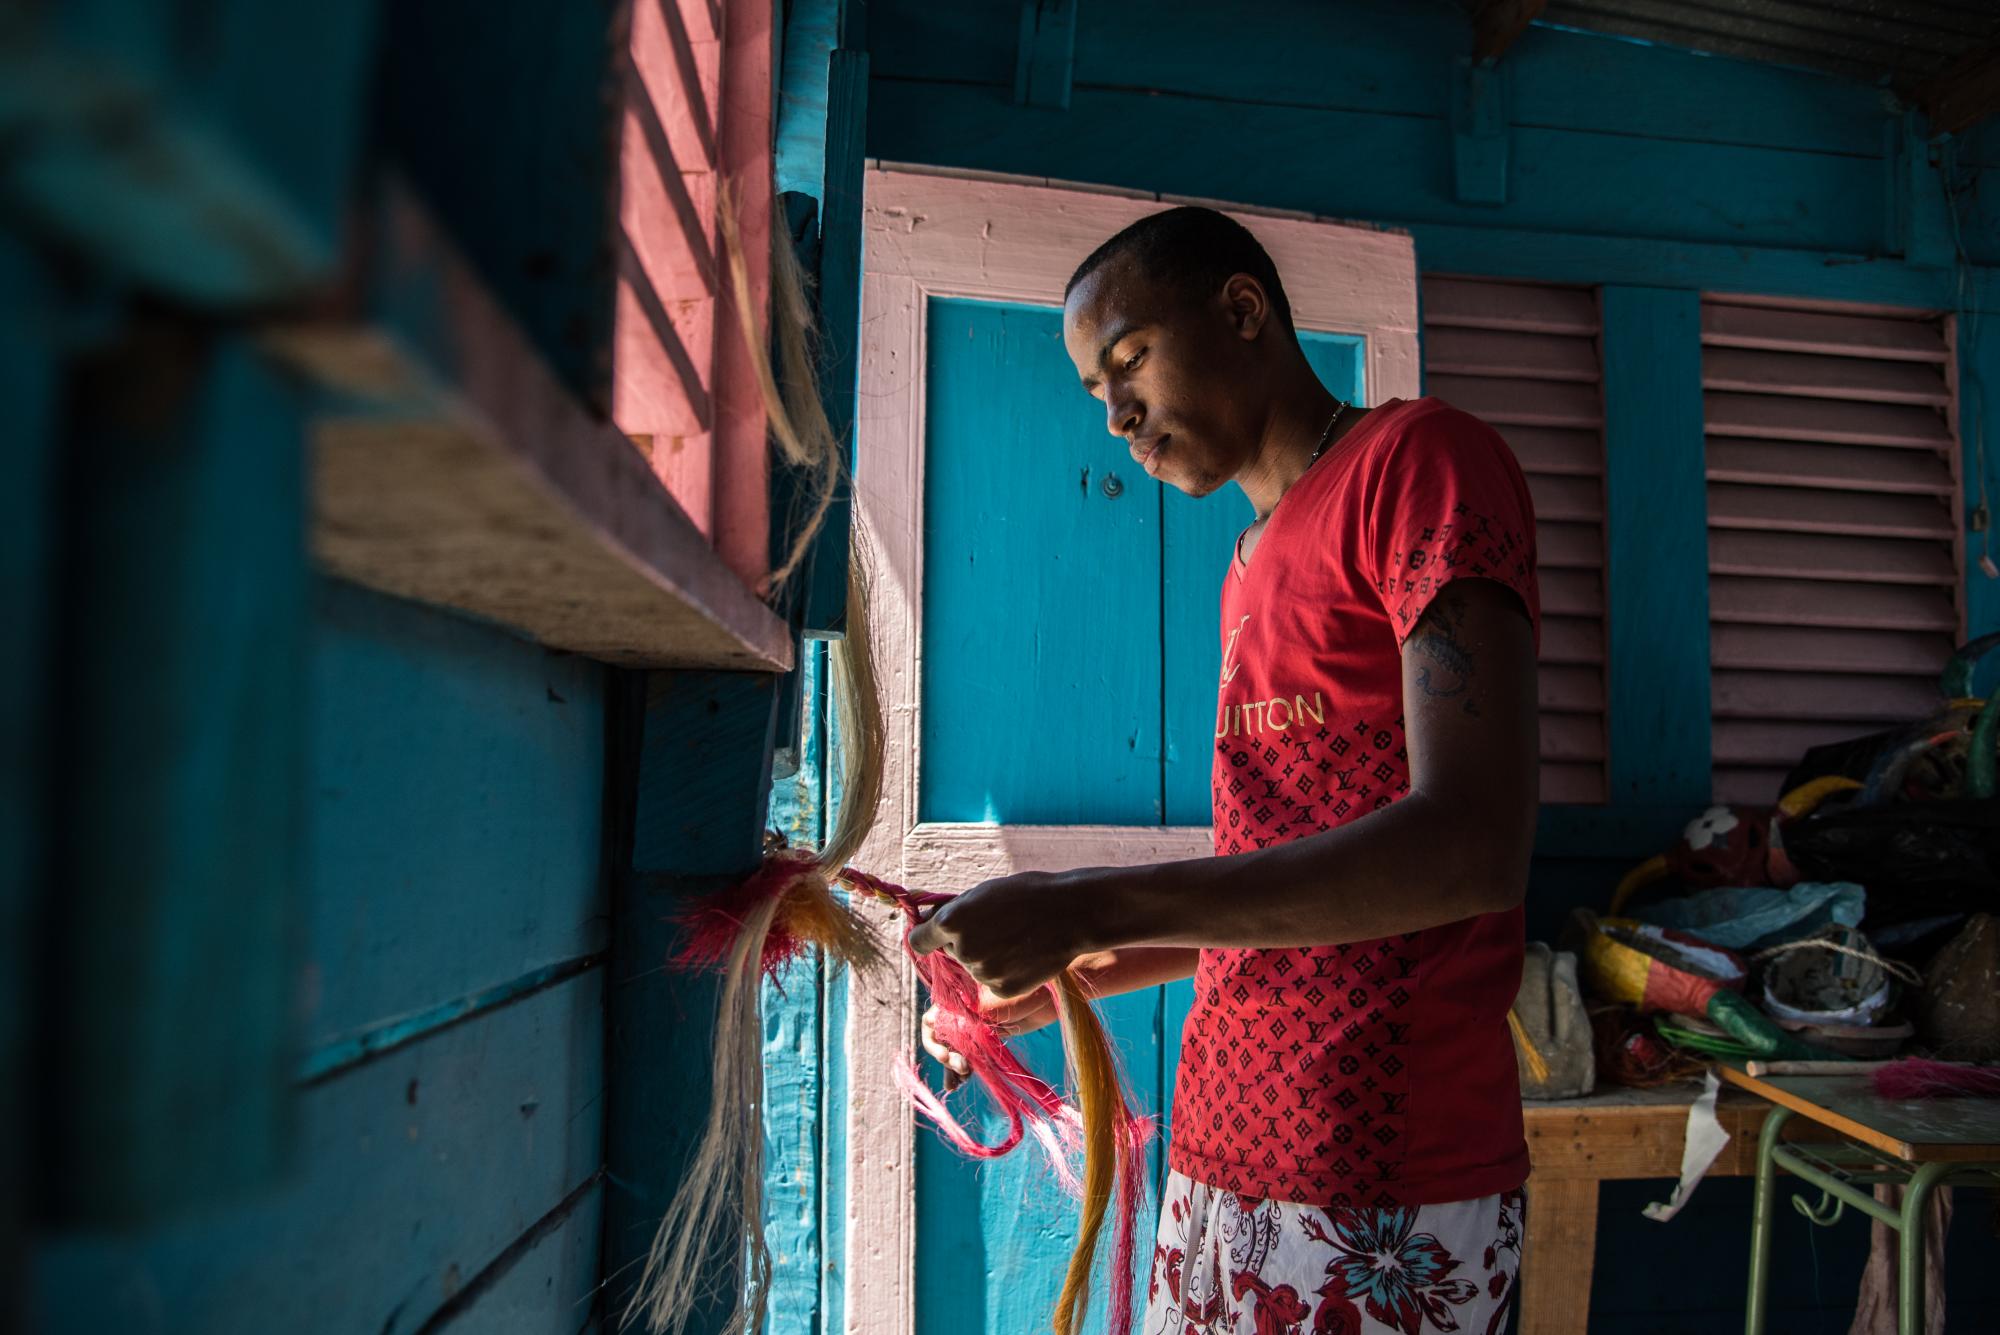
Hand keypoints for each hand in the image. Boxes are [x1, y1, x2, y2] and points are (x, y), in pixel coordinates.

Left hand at [906, 869, 1107, 999]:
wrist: (1069, 914)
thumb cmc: (1024, 895)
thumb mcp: (981, 894)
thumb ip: (951, 911)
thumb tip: (925, 922)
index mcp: (950, 922)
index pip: (917, 942)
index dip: (927, 938)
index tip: (936, 936)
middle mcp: (961, 950)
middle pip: (948, 953)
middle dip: (963, 943)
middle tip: (994, 927)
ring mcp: (982, 973)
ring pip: (973, 967)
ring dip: (986, 957)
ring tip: (1014, 938)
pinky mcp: (1002, 990)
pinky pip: (993, 982)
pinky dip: (1004, 971)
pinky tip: (1023, 955)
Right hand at [920, 988, 1055, 1087]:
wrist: (1053, 997)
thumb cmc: (1023, 993)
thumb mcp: (989, 1006)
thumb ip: (962, 1018)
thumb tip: (933, 1028)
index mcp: (958, 998)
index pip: (932, 1021)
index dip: (934, 1041)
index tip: (946, 1057)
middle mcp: (962, 1011)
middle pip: (942, 1039)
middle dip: (947, 1057)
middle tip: (963, 1068)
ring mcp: (975, 1026)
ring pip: (955, 1050)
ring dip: (953, 1067)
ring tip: (958, 1083)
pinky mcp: (988, 1038)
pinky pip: (969, 1054)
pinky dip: (963, 1069)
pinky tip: (958, 1084)